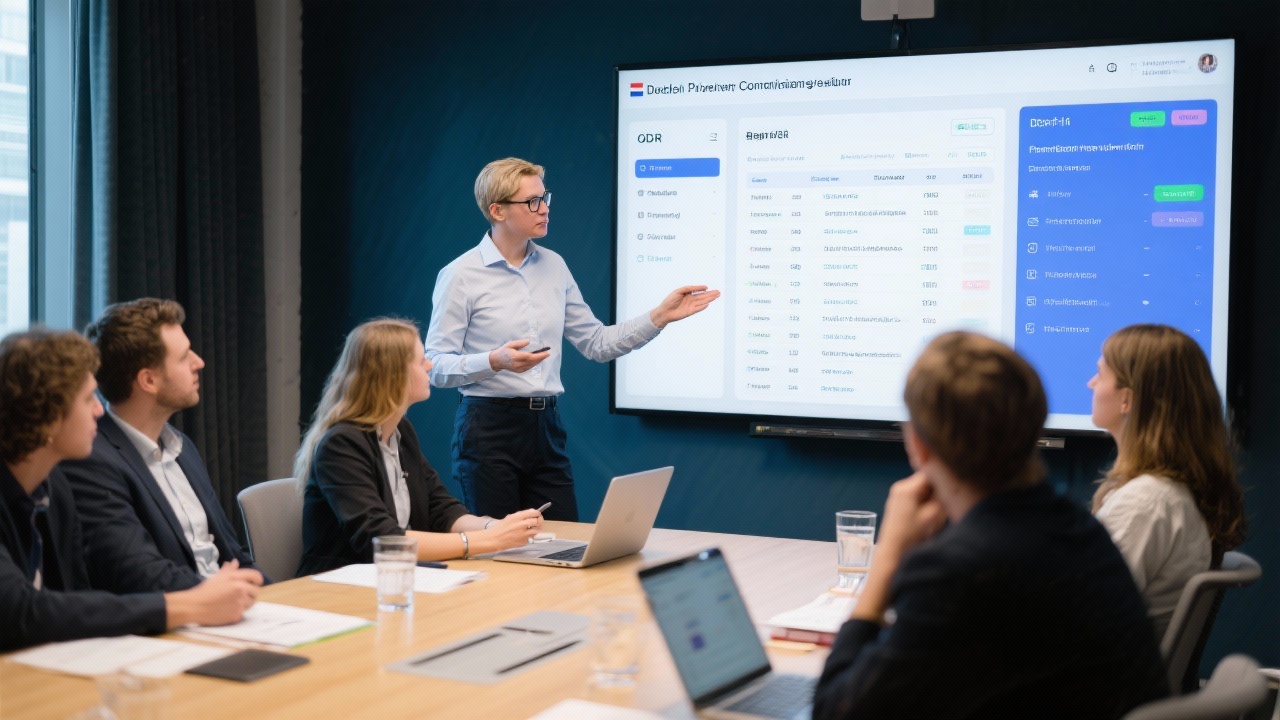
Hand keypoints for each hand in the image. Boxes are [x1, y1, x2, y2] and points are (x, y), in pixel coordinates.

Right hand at [165, 560, 259, 627]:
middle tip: (242, 594)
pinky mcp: (237, 615)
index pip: (257, 576)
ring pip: (251, 603)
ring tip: (233, 602)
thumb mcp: (217, 577)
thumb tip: (235, 562)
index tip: (254, 583)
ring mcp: (240, 603)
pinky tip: (228, 610)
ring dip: (246, 602)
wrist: (194, 607)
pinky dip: (238, 612)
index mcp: (236, 578)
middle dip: (251, 592)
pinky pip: (243, 612)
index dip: (257, 580)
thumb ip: (229, 570)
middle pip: (256, 591)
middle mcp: (241, 589)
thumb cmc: (204, 591)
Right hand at [478, 508, 542, 551]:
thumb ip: (521, 515)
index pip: (534, 513)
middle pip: (538, 522)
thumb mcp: (509, 517)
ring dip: (534, 530)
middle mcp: (522, 525)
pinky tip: (521, 536)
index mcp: (518, 517)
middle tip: (536, 522)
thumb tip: (532, 512)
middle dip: (539, 522)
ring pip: (536, 531)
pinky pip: (529, 538)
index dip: (537, 514)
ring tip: (529, 530)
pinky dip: (527, 537)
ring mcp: (523, 534)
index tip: (537, 515)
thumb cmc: (500, 528)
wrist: (493, 539)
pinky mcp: (523, 542)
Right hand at [489, 339, 549, 372]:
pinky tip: (538, 360)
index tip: (546, 352)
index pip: (530, 356)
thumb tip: (529, 341)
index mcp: (515, 356)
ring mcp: (518, 369)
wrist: (497, 361)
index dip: (539, 355)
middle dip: (541, 358)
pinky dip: (534, 364)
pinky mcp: (519, 371)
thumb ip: (520, 343)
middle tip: (548, 353)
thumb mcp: (510, 344)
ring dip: (539, 361)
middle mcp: (518, 364)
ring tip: (544, 356)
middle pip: (532, 361)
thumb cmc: (504, 351)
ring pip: (532, 365)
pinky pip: (529, 367)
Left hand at [649, 285, 720, 327]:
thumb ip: (689, 288)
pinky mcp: (690, 312)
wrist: (664, 311)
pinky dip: (703, 306)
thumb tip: (700, 288)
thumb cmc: (669, 300)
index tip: (708, 287)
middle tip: (718, 292)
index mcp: (687, 294)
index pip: (698, 292)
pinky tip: (708, 303)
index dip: (703, 290)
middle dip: (710, 294)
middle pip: (702, 296)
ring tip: (716, 296)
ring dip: (709, 299)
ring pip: (702, 302)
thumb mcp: (679, 291)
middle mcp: (690, 300)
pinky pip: (698, 308)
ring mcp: (691, 306)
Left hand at [848, 472, 944, 624]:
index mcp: (907, 487)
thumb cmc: (912, 538)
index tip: (959, 484)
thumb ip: (944, 495)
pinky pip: (920, 499)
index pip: (932, 470)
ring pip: (926, 490)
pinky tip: (932, 518)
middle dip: (941, 489)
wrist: (892, 558)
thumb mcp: (933, 516)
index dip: (947, 476)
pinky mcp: (900, 506)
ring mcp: (899, 496)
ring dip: (936, 499)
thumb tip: (953, 479)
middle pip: (929, 480)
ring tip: (941, 512)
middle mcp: (901, 487)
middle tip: (950, 503)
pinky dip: (928, 505)